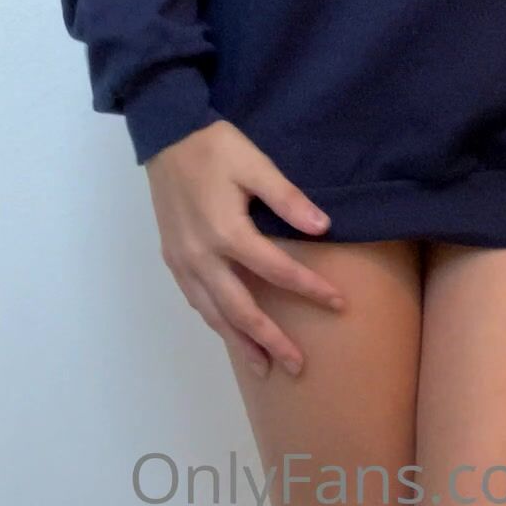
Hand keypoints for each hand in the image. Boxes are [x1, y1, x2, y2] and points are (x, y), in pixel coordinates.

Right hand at [144, 119, 346, 378]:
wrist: (166, 137)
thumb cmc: (215, 148)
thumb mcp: (255, 164)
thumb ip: (287, 199)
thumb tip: (323, 228)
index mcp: (227, 232)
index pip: (277, 271)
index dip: (310, 289)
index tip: (338, 303)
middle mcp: (202, 257)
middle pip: (241, 309)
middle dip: (271, 340)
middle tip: (297, 366)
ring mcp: (183, 262)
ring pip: (214, 314)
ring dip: (240, 343)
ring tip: (263, 368)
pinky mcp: (172, 259)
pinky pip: (196, 301)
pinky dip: (215, 321)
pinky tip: (229, 331)